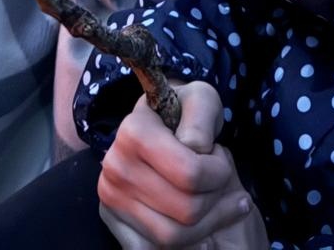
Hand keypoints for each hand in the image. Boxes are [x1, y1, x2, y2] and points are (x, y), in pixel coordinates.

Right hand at [98, 82, 262, 248]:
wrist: (157, 123)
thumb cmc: (184, 112)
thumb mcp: (201, 99)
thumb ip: (201, 120)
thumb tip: (194, 151)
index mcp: (133, 132)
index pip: (190, 174)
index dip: (219, 172)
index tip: (221, 158)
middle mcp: (115, 166)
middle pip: (186, 210)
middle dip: (217, 199)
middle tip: (222, 181)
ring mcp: (111, 196)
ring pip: (173, 237)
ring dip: (207, 224)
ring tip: (219, 202)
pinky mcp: (113, 219)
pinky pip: (152, 249)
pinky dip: (184, 243)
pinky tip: (203, 227)